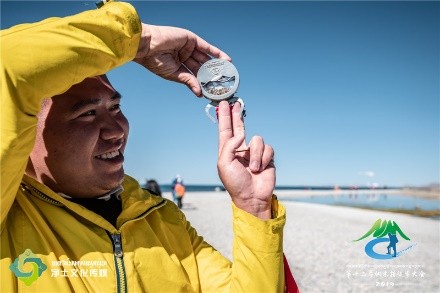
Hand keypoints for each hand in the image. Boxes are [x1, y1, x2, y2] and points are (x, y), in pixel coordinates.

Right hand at [134, 24, 230, 95]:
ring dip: (217, 64)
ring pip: (206, 57)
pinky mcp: (191, 39)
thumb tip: (199, 93)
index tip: (213, 90)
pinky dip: (217, 53)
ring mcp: (188, 47)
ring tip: (227, 72)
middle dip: (212, 73)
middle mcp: (184, 56)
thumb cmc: (155, 61)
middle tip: (223, 81)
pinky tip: (226, 60)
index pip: (194, 75)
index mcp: (178, 66)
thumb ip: (188, 81)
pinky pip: (207, 47)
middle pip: (202, 66)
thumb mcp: (174, 74)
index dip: (204, 82)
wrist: (147, 46)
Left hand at [217, 101, 274, 219]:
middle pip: (239, 126)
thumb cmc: (235, 182)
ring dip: (256, 155)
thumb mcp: (224, 164)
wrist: (252, 197)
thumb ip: (229, 145)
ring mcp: (254, 153)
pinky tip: (261, 169)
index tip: (223, 104)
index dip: (224, 117)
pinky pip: (268, 149)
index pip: (226, 130)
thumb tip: (241, 135)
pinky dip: (264, 159)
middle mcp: (240, 149)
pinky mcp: (267, 157)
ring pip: (258, 140)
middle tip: (235, 103)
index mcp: (228, 150)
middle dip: (237, 115)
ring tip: (253, 168)